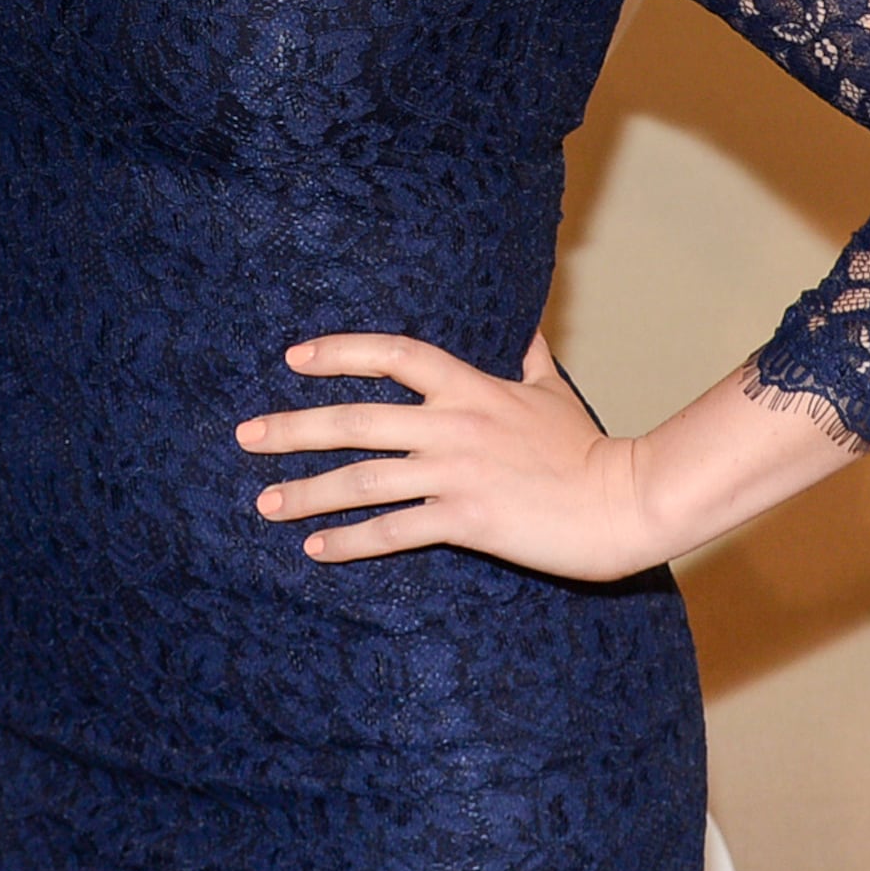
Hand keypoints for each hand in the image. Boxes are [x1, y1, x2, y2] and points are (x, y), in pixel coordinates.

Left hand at [235, 331, 665, 582]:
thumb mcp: (551, 391)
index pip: (393, 354)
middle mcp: (454, 425)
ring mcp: (457, 472)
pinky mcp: (467, 519)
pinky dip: (351, 540)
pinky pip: (395, 530)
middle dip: (294, 428)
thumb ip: (527, 355)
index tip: (293, 358)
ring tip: (265, 502)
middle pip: (357, 420)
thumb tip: (524, 323)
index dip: (340, 352)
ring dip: (308, 491)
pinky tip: (316, 547)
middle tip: (246, 435)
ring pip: (364, 479)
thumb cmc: (588, 448)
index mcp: (471, 386)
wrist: (623, 501)